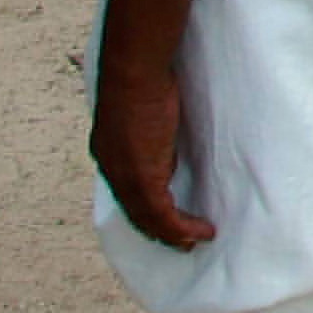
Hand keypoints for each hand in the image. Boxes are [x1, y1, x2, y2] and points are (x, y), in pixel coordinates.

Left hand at [91, 53, 210, 248]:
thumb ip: (151, 125)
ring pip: (148, 219)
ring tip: (195, 241)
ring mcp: (125, 175)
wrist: (135, 70)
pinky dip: (182, 228)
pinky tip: (203, 230)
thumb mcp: (145, 105)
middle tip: (182, 242)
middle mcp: (112, 168)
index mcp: (109, 151)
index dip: (146, 207)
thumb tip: (165, 134)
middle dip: (158, 229)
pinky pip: (163, 216)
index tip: (167, 215)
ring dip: (173, 234)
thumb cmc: (142, 75)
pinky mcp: (143, 178)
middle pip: (135, 210)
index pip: (127, 190)